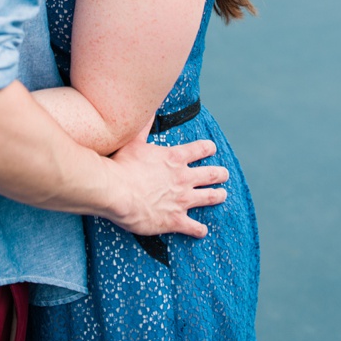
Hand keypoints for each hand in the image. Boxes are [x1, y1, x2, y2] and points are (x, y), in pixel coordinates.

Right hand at [106, 121, 229, 236]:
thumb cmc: (122, 166)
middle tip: (224, 174)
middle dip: (219, 174)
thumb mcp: (134, 141)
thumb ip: (144, 126)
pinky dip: (199, 230)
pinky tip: (202, 231)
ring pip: (208, 198)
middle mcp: (184, 178)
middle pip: (211, 174)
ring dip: (217, 196)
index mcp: (175, 158)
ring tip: (222, 195)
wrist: (116, 192)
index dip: (208, 149)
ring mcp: (182, 200)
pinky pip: (193, 227)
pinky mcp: (174, 220)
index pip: (200, 149)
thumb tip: (147, 109)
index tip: (212, 149)